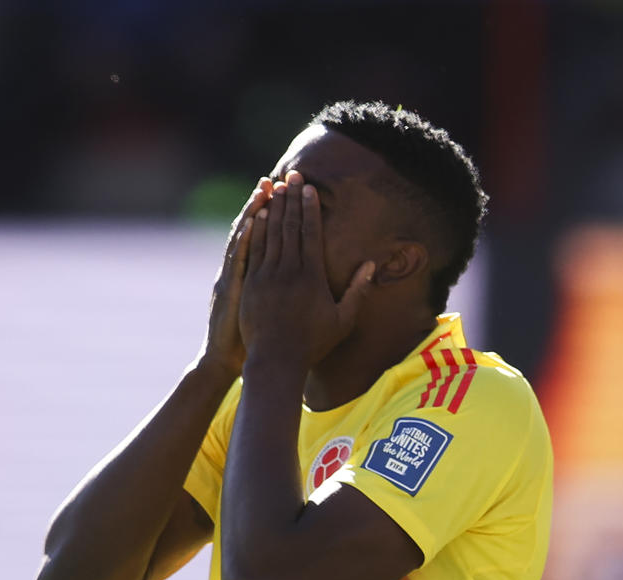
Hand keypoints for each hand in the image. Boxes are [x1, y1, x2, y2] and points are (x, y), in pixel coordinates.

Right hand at [196, 178, 273, 377]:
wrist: (224, 360)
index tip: (285, 192)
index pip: (263, 236)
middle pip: (253, 230)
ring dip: (252, 214)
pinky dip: (243, 240)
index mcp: (250, 273)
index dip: (273, 214)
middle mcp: (238, 270)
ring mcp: (231, 277)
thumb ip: (270, 289)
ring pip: (243, 239)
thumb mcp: (261, 309)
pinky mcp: (229, 289)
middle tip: (275, 179)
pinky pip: (237, 260)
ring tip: (263, 191)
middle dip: (264, 204)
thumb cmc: (249, 339)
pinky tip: (251, 223)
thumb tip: (291, 275)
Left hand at [237, 171, 376, 368]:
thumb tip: (372, 265)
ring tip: (274, 187)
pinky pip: (254, 250)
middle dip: (290, 199)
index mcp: (311, 277)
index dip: (309, 208)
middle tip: (290, 175)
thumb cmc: (312, 344)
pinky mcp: (250, 284)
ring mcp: (266, 276)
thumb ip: (357, 291)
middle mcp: (288, 271)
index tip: (309, 188)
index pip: (310, 233)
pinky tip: (258, 215)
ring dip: (273, 208)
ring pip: (270, 234)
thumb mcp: (342, 320)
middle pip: (289, 226)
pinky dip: (256, 230)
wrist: (275, 361)